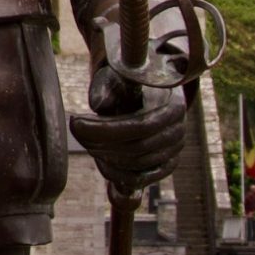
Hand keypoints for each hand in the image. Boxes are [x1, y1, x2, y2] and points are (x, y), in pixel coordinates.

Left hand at [69, 57, 189, 198]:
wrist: (146, 93)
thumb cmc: (128, 83)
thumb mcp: (116, 76)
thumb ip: (107, 87)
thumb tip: (99, 104)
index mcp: (173, 106)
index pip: (141, 125)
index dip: (106, 129)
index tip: (76, 123)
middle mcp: (178, 131)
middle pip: (138, 148)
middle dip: (101, 143)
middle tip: (77, 132)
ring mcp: (174, 151)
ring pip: (137, 165)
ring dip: (106, 156)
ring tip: (86, 141)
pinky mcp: (165, 166)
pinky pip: (139, 179)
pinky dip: (116, 173)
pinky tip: (99, 159)